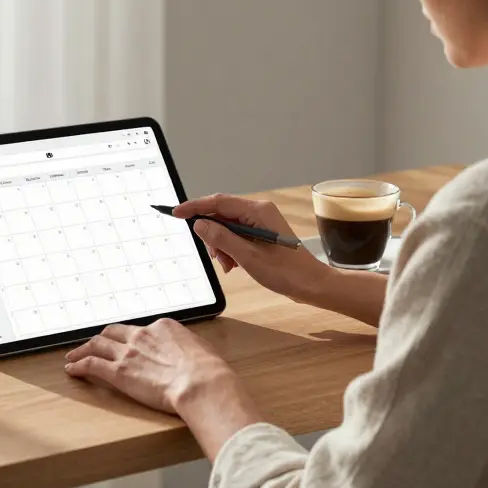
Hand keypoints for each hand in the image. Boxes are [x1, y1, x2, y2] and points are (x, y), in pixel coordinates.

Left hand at [66, 319, 266, 461]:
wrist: (201, 383)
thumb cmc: (209, 372)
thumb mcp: (201, 351)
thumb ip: (187, 349)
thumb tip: (188, 356)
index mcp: (163, 328)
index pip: (140, 330)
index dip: (131, 338)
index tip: (128, 344)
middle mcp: (142, 336)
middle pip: (113, 333)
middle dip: (102, 338)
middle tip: (93, 344)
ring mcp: (128, 353)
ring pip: (97, 346)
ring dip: (82, 349)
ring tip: (73, 356)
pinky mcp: (118, 373)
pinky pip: (91, 365)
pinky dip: (79, 366)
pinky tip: (72, 370)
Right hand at [173, 194, 330, 301]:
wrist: (311, 285)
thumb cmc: (285, 272)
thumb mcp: (248, 257)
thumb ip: (221, 238)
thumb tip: (199, 224)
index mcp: (258, 211)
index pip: (218, 202)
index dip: (195, 207)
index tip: (176, 213)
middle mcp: (259, 211)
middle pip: (222, 215)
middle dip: (212, 235)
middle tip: (216, 257)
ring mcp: (261, 222)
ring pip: (228, 228)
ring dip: (222, 246)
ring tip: (229, 265)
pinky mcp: (262, 234)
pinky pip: (237, 236)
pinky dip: (231, 249)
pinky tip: (235, 265)